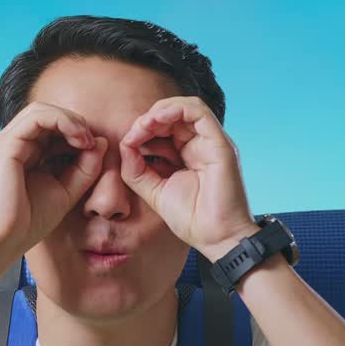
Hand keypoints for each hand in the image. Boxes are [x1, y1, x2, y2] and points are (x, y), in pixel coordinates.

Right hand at [0, 102, 107, 257]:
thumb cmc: (29, 221)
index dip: (76, 131)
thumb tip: (101, 141)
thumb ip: (85, 168)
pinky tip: (78, 139)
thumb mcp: (67, 191)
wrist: (4, 240)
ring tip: (86, 139)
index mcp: (24, 153)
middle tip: (93, 142)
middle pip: (47, 113)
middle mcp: (13, 143)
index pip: (51, 127)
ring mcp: (6, 142)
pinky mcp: (5, 145)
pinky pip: (36, 118)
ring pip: (41, 110)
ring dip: (70, 119)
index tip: (95, 149)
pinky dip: (61, 121)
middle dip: (75, 122)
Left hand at [118, 96, 257, 259]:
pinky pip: (198, 112)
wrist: (215, 238)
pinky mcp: (220, 144)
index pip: (166, 128)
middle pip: (174, 115)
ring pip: (186, 107)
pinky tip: (156, 120)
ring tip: (144, 125)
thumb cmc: (192, 219)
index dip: (143, 129)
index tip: (127, 143)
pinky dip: (175, 109)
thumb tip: (124, 145)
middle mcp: (202, 144)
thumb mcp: (154, 191)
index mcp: (189, 154)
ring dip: (160, 111)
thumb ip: (137, 170)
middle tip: (133, 133)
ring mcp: (212, 142)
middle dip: (149, 119)